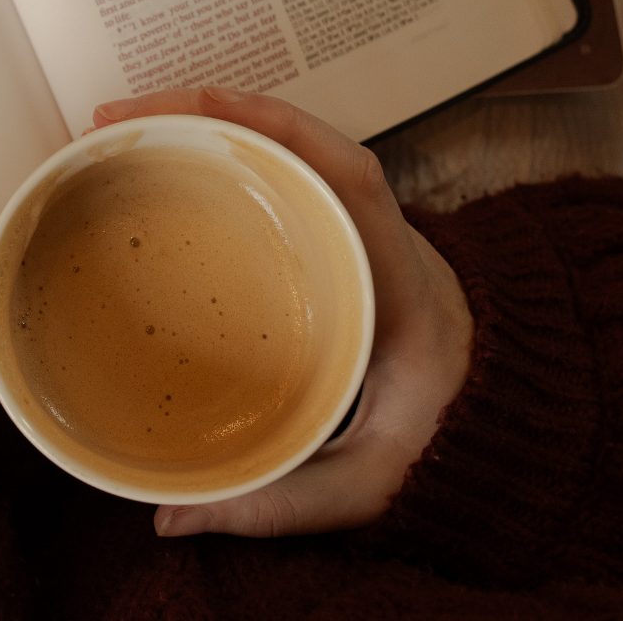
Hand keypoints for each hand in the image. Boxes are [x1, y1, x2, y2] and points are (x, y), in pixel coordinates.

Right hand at [91, 87, 473, 536]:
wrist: (505, 433)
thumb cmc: (439, 449)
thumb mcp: (364, 486)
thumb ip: (278, 505)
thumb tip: (172, 517)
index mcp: (401, 282)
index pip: (354, 178)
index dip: (283, 129)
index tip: (203, 106)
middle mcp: (381, 239)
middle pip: (304, 143)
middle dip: (211, 112)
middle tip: (117, 114)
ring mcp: (359, 235)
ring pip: (289, 155)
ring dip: (211, 127)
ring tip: (124, 124)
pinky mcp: (336, 245)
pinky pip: (284, 183)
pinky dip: (226, 158)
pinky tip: (167, 160)